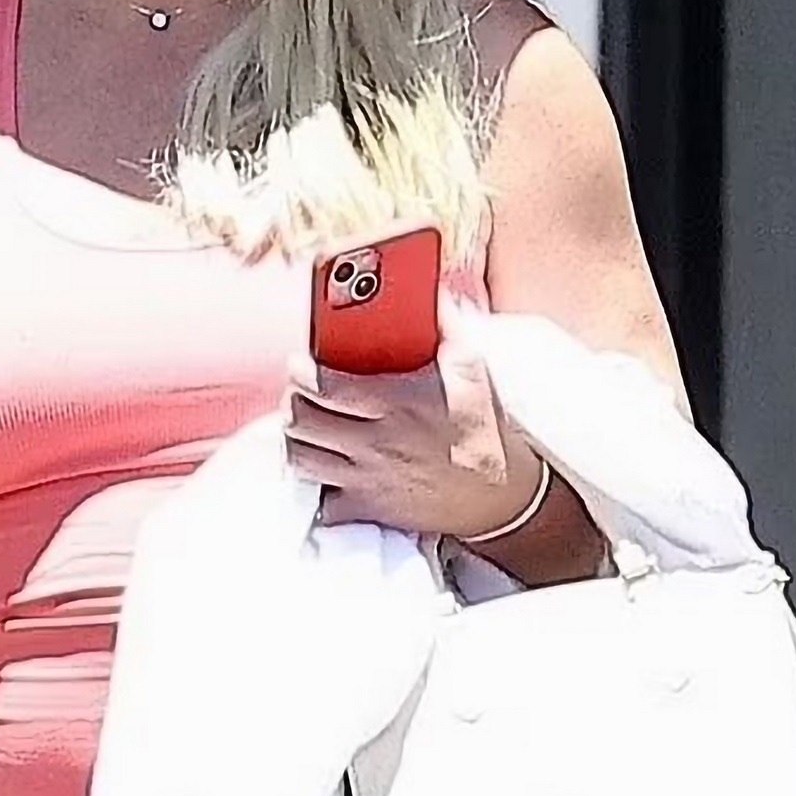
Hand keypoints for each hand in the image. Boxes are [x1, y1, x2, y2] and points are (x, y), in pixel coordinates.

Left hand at [284, 285, 543, 535]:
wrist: (503, 493)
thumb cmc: (485, 426)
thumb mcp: (471, 366)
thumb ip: (447, 322)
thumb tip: (435, 286)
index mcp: (395, 404)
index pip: (324, 386)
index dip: (301, 372)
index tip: (299, 363)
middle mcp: (375, 443)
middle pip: (301, 420)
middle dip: (293, 401)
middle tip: (300, 391)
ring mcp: (368, 479)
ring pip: (300, 458)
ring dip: (296, 438)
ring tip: (306, 424)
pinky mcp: (370, 509)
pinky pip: (321, 502)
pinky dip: (314, 486)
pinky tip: (325, 468)